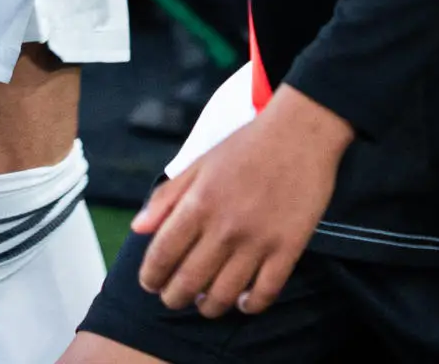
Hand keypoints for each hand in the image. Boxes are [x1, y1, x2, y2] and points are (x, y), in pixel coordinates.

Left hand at [133, 87, 352, 316]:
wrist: (301, 132)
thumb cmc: (246, 145)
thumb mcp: (199, 163)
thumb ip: (166, 197)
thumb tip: (138, 229)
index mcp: (198, 203)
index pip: (162, 254)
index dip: (151, 276)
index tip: (150, 284)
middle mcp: (224, 227)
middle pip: (189, 281)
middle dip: (174, 297)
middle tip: (173, 298)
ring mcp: (258, 241)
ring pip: (225, 295)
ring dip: (209, 307)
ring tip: (205, 303)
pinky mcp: (288, 249)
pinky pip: (265, 293)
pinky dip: (250, 306)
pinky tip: (243, 302)